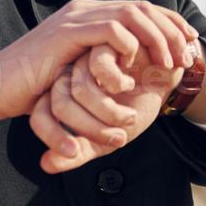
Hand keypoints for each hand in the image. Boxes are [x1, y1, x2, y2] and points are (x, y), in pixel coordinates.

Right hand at [0, 0, 196, 125]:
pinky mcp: (67, 32)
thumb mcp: (79, 73)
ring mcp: (75, 18)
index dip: (171, 24)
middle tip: (188, 56)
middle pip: (143, 7)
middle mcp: (85, 10)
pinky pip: (111, 29)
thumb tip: (138, 68)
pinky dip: (131, 45)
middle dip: (172, 30)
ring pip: (132, 14)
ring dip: (158, 38)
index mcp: (90, 16)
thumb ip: (103, 63)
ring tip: (169, 62)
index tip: (191, 46)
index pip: (141, 9)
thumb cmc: (35, 88)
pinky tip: (137, 65)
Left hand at [30, 37, 196, 173]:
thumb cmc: (135, 105)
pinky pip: (98, 66)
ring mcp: (84, 58)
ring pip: (80, 90)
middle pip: (60, 106)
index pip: (40, 117)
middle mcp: (68, 77)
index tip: (76, 152)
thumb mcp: (107, 138)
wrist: (165, 79)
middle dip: (93, 130)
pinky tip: (131, 83)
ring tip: (130, 115)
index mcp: (64, 99)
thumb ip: (79, 151)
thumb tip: (46, 165)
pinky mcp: (102, 40)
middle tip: (120, 138)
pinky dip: (118, 84)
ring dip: (111, 113)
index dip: (53, 138)